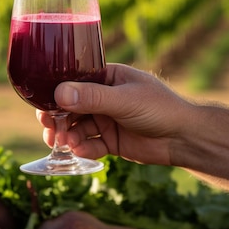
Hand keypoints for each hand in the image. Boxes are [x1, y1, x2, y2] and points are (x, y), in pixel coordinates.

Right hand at [38, 63, 192, 165]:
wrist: (185, 139)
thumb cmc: (160, 109)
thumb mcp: (124, 100)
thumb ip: (92, 97)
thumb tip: (58, 93)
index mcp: (106, 77)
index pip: (73, 82)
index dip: (56, 94)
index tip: (42, 106)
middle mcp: (103, 97)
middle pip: (70, 107)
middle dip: (58, 118)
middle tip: (50, 129)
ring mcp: (106, 119)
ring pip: (77, 127)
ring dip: (68, 135)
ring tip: (65, 143)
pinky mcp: (111, 141)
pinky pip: (89, 144)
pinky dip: (82, 148)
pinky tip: (80, 151)